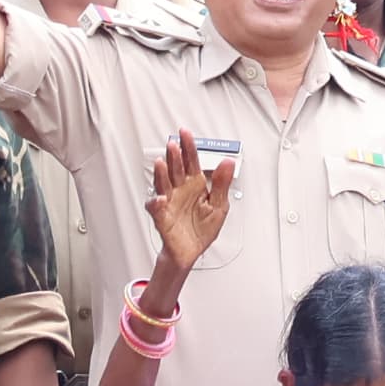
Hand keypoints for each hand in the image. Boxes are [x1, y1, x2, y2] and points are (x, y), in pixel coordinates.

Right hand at [146, 130, 235, 280]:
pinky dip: (156, 203)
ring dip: (162, 174)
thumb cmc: (202, 229)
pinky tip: (161, 198)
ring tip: (162, 163)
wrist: (191, 252)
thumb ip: (222, 183)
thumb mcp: (219, 205)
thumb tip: (228, 163)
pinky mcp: (162, 217)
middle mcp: (180, 190)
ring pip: (163, 183)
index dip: (188, 147)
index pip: (191, 161)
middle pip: (176, 169)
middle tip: (174, 144)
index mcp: (195, 185)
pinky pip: (156, 208)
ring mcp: (170, 202)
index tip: (185, 133)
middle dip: (175, 156)